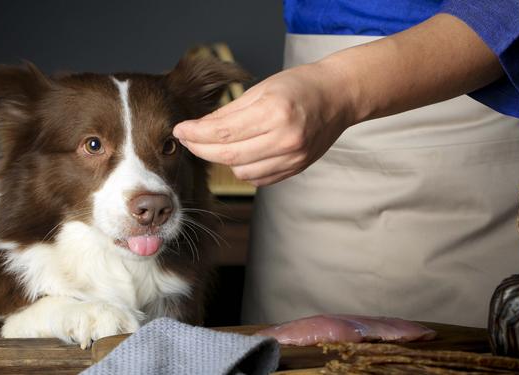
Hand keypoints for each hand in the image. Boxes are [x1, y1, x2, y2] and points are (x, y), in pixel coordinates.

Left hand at [173, 61, 354, 185]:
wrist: (339, 96)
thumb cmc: (300, 85)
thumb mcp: (262, 89)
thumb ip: (229, 112)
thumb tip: (197, 128)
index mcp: (274, 112)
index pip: (222, 132)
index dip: (195, 134)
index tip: (179, 131)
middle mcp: (285, 138)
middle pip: (228, 155)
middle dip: (201, 149)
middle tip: (187, 140)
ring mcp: (293, 157)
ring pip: (241, 171)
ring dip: (225, 160)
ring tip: (221, 143)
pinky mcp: (296, 168)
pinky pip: (259, 178)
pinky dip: (245, 168)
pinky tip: (243, 153)